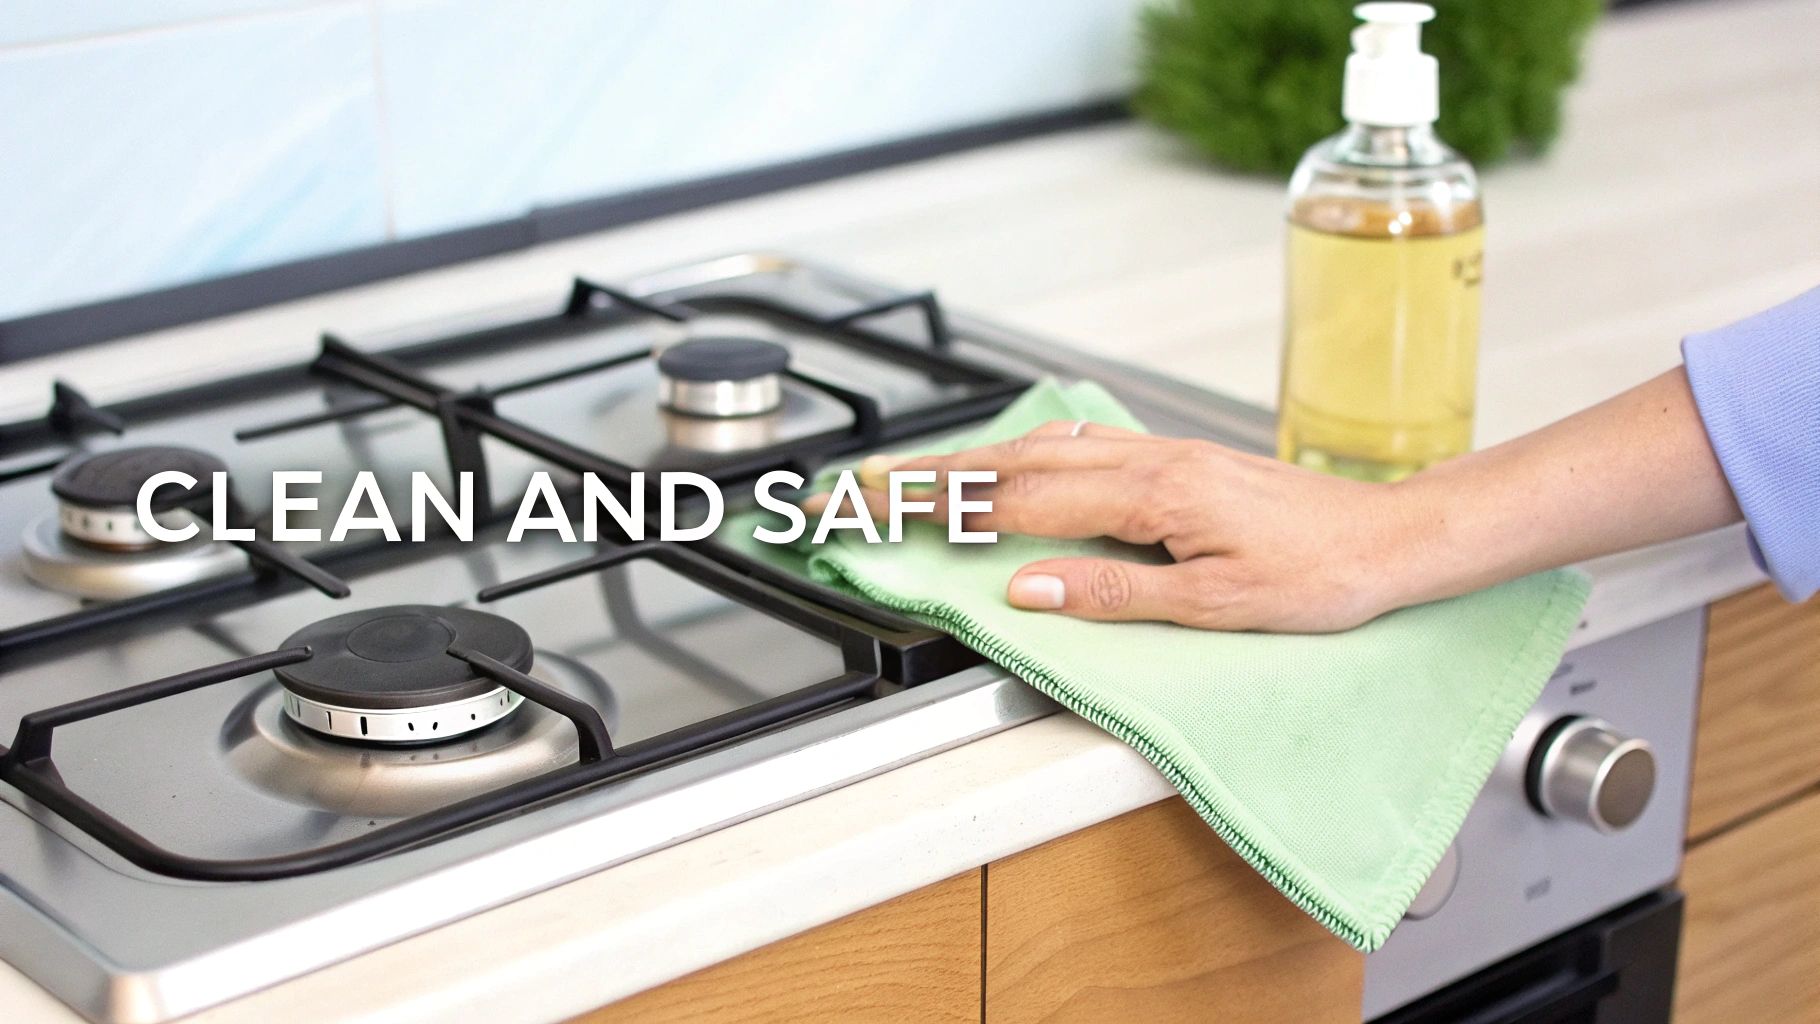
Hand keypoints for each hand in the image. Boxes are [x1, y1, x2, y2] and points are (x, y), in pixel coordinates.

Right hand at [806, 420, 1423, 631]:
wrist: (1393, 538)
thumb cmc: (1321, 575)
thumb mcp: (1216, 605)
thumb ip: (1114, 593)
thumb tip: (1026, 588)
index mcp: (1148, 496)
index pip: (1012, 502)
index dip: (930, 507)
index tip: (866, 508)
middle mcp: (1145, 462)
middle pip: (1008, 462)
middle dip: (923, 475)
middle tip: (854, 488)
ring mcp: (1158, 455)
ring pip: (1038, 449)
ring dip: (966, 460)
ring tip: (908, 476)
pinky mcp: (1174, 462)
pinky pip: (1078, 450)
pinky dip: (1024, 453)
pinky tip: (1013, 459)